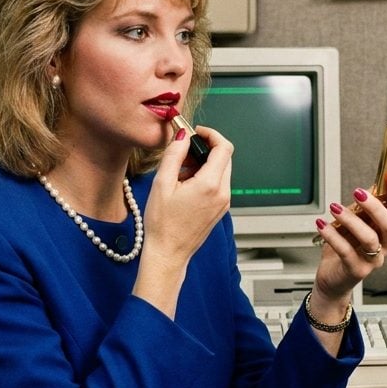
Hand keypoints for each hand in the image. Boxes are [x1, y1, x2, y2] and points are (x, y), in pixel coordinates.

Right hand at [132, 125, 232, 316]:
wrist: (168, 254)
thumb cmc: (162, 224)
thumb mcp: (162, 184)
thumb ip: (174, 155)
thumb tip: (182, 135)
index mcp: (211, 184)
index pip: (224, 147)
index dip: (211, 134)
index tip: (195, 133)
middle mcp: (223, 193)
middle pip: (224, 158)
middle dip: (205, 149)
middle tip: (183, 152)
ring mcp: (224, 203)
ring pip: (221, 170)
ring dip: (203, 164)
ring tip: (180, 172)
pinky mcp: (220, 209)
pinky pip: (218, 184)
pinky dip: (205, 177)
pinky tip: (185, 185)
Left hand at [312, 174, 386, 304]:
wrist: (333, 277)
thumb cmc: (346, 247)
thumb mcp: (355, 222)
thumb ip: (363, 206)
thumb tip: (373, 184)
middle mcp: (385, 245)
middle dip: (375, 206)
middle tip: (358, 192)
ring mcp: (373, 259)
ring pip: (368, 237)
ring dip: (350, 219)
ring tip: (335, 208)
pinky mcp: (357, 269)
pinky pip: (346, 250)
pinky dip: (332, 235)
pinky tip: (322, 224)